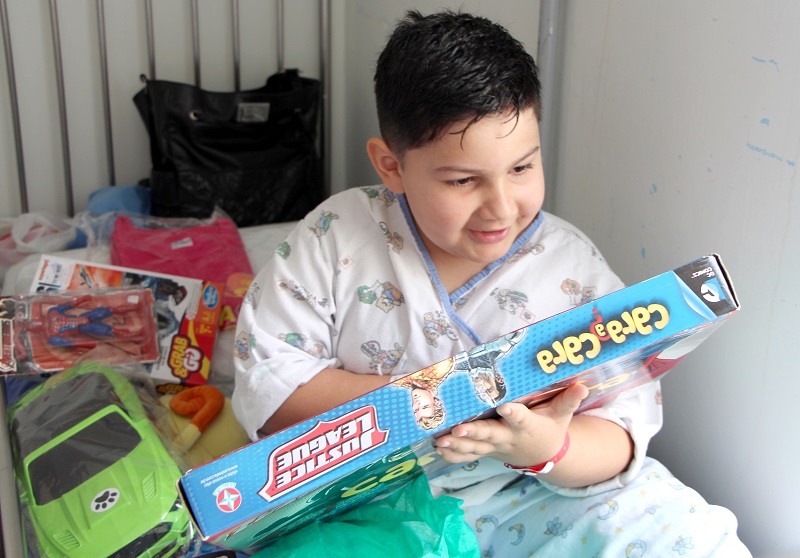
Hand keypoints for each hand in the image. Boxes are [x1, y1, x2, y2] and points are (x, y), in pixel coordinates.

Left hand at [433, 382, 588, 466]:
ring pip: (474, 447)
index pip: (520, 418)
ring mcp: (495, 447)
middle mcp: (508, 438)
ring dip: (456, 445)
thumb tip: (583, 386)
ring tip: (439, 441)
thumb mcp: (562, 415)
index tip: (504, 406)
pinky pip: (468, 455)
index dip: (513, 413)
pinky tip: (437, 448)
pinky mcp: (486, 452)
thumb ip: (569, 400)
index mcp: (527, 426)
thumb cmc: (551, 428)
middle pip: (490, 434)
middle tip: (458, 428)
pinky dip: (453, 454)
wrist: (543, 455)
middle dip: (474, 432)